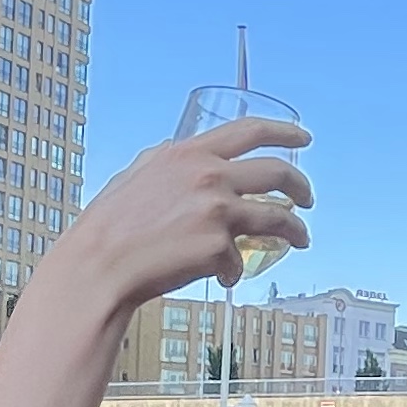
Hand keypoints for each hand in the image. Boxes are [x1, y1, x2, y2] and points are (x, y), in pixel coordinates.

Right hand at [66, 115, 310, 307]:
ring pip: (277, 217)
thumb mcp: (134, 174)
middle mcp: (209, 176)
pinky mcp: (219, 248)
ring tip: (301, 239)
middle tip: (307, 198)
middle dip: (301, 185)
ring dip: (295, 230)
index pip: (250, 131)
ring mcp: (217, 212)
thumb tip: (178, 151)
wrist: (99, 266)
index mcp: (188, 154)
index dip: (284, 132)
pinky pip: (240, 260)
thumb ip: (164, 161)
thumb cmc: (109, 226)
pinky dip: (235, 269)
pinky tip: (225, 275)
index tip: (303, 138)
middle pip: (277, 172)